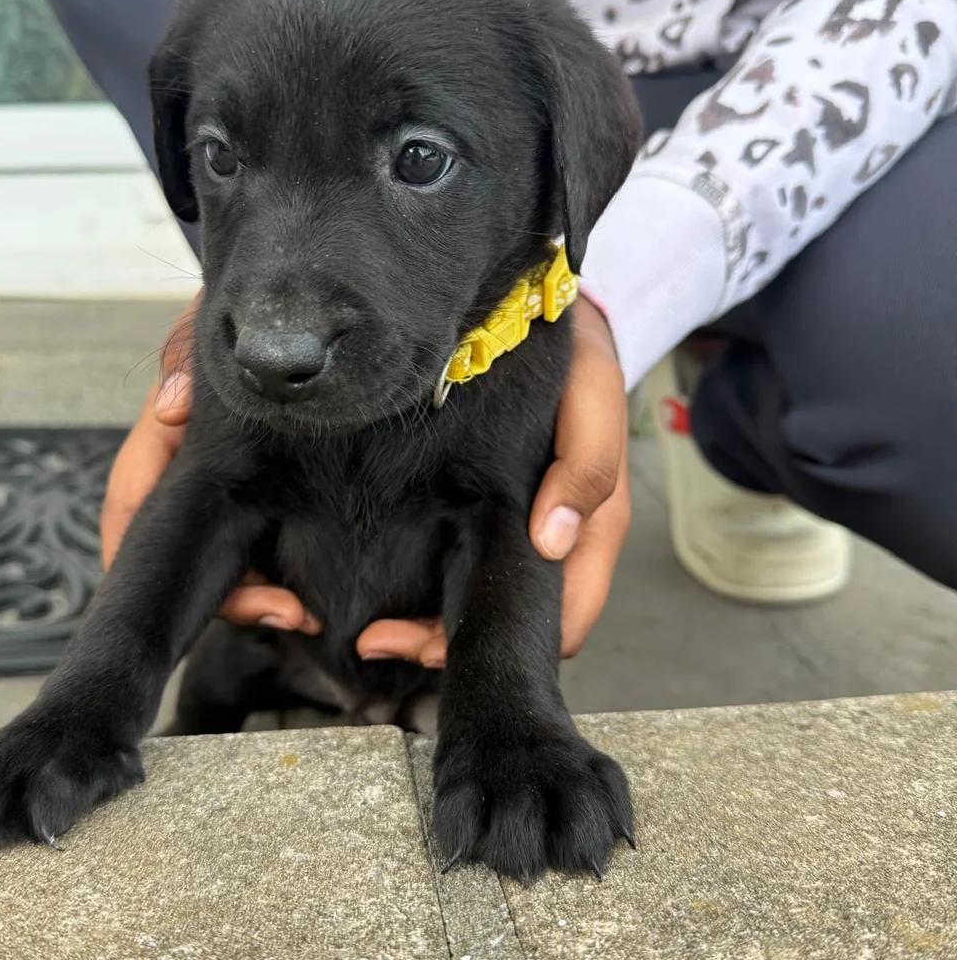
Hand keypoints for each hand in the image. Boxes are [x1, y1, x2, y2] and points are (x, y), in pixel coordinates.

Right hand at [100, 291, 320, 634]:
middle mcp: (193, 479)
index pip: (131, 514)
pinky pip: (275, 552)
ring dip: (264, 597)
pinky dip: (290, 578)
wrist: (299, 310)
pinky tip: (320, 595)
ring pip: (236, 566)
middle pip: (189, 560)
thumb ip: (187, 361)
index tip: (169, 602)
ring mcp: (238, 494)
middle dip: (230, 599)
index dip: (133, 567)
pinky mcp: (281, 499)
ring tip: (306, 613)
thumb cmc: (241, 318)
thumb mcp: (207, 331)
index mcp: (164, 445)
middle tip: (285, 613)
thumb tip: (171, 410)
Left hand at [357, 296, 629, 664]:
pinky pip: (452, 568)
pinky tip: (377, 580)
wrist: (548, 314)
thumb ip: (586, 463)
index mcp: (589, 531)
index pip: (559, 621)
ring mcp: (515, 532)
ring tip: (367, 628)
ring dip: (424, 626)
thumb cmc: (576, 363)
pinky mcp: (480, 512)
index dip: (499, 644)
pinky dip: (418, 587)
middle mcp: (551, 543)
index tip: (420, 644)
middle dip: (442, 644)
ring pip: (474, 605)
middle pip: (505, 624)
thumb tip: (550, 539)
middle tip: (376, 638)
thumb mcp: (592, 398)